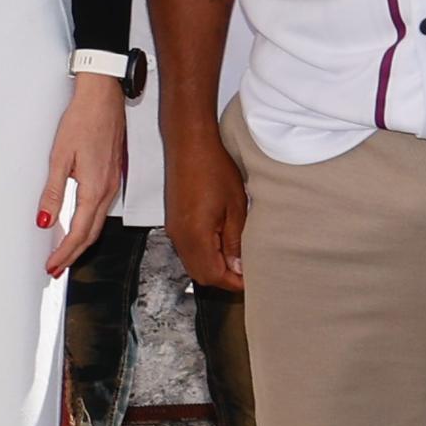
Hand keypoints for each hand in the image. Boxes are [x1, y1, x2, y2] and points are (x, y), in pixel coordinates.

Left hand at [36, 78, 122, 275]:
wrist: (103, 97)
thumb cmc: (82, 120)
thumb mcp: (60, 157)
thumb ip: (53, 192)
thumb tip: (46, 221)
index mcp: (94, 189)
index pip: (79, 232)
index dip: (64, 253)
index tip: (51, 266)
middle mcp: (108, 190)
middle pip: (91, 234)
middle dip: (73, 254)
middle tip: (56, 268)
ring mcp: (113, 183)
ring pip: (98, 223)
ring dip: (81, 241)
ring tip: (65, 253)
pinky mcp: (113, 176)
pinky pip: (102, 210)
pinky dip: (89, 225)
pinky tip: (79, 225)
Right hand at [165, 127, 245, 292]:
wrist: (189, 144)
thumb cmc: (214, 169)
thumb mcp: (235, 208)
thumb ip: (235, 242)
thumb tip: (238, 267)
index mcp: (195, 236)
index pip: (214, 275)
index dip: (234, 282)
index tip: (252, 279)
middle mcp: (180, 238)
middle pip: (200, 274)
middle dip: (223, 278)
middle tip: (246, 270)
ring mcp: (174, 231)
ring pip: (193, 263)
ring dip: (214, 266)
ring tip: (236, 256)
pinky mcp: (174, 222)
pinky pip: (188, 250)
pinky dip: (205, 254)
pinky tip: (221, 242)